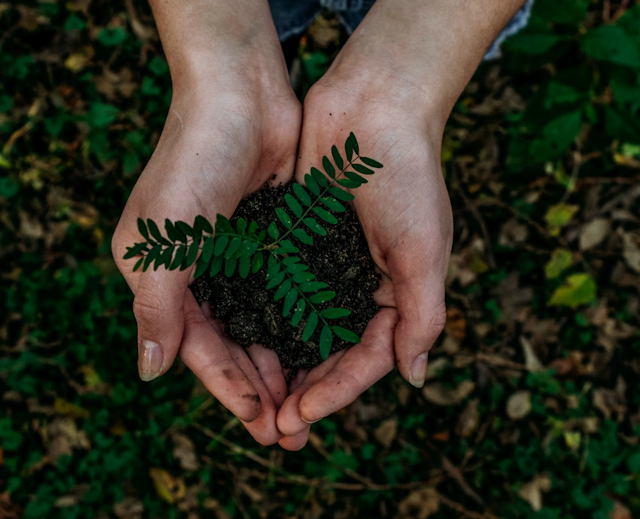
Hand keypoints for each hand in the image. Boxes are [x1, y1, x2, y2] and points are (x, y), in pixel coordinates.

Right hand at [112, 1, 301, 443]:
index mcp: (161, 276)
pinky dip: (298, 325)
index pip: (196, 347)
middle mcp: (198, 273)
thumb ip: (156, 307)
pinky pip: (284, 296)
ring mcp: (236, 258)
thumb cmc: (194, 161)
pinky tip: (320, 352)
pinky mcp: (271, 242)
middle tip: (290, 430)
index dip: (227, 386)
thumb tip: (149, 372)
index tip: (260, 419)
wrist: (241, 96)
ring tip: (308, 403)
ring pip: (260, 326)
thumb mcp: (163, 239)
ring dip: (282, 364)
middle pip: (230, 345)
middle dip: (259, 387)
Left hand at [275, 0, 526, 449]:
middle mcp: (359, 287)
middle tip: (275, 426)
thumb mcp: (424, 250)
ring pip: (299, 330)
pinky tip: (240, 343)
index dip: (338, 390)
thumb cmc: (408, 177)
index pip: (367, 358)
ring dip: (280, 365)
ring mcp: (325, 267)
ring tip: (255, 400)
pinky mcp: (295, 243)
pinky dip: (262, 318)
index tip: (303, 413)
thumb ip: (422, 314)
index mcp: (395, 294)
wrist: (373, 108)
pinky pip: (277, 290)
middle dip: (305, 390)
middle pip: (330, 354)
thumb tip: (414, 377)